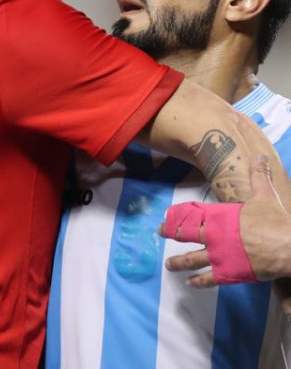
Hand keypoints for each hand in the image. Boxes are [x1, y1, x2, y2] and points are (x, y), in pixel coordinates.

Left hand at [162, 153, 290, 307]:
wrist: (290, 247)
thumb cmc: (276, 221)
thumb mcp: (266, 195)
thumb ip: (259, 176)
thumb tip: (259, 156)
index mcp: (219, 216)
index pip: (191, 214)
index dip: (177, 215)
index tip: (166, 216)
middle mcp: (214, 235)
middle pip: (185, 234)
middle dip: (170, 233)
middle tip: (160, 233)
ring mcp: (219, 255)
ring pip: (191, 259)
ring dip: (178, 262)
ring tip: (169, 265)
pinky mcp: (229, 273)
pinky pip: (208, 279)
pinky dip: (198, 281)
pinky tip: (190, 283)